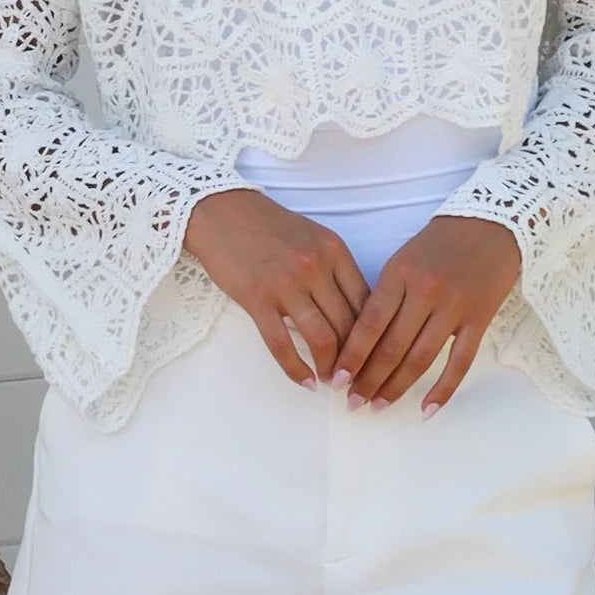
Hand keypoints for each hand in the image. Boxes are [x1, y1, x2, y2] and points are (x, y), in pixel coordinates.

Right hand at [184, 188, 371, 391]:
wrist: (221, 212)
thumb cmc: (269, 227)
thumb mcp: (313, 239)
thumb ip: (335, 271)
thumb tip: (355, 316)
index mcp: (335, 250)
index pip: (366, 302)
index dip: (373, 335)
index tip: (373, 355)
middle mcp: (316, 266)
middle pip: (349, 324)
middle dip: (355, 358)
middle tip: (354, 378)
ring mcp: (286, 282)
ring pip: (321, 338)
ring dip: (330, 368)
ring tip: (330, 382)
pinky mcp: (257, 298)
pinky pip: (281, 344)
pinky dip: (296, 370)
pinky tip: (304, 382)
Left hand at [329, 215, 521, 417]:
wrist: (491, 224)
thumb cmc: (438, 243)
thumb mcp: (402, 259)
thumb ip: (383, 296)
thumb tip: (360, 342)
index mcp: (400, 273)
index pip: (370, 324)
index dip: (352, 356)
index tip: (337, 379)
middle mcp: (426, 291)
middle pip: (392, 346)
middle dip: (369, 380)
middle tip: (352, 402)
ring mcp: (455, 307)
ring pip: (421, 358)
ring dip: (397, 388)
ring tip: (378, 407)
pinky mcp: (480, 320)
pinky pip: (460, 363)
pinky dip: (443, 390)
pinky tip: (426, 411)